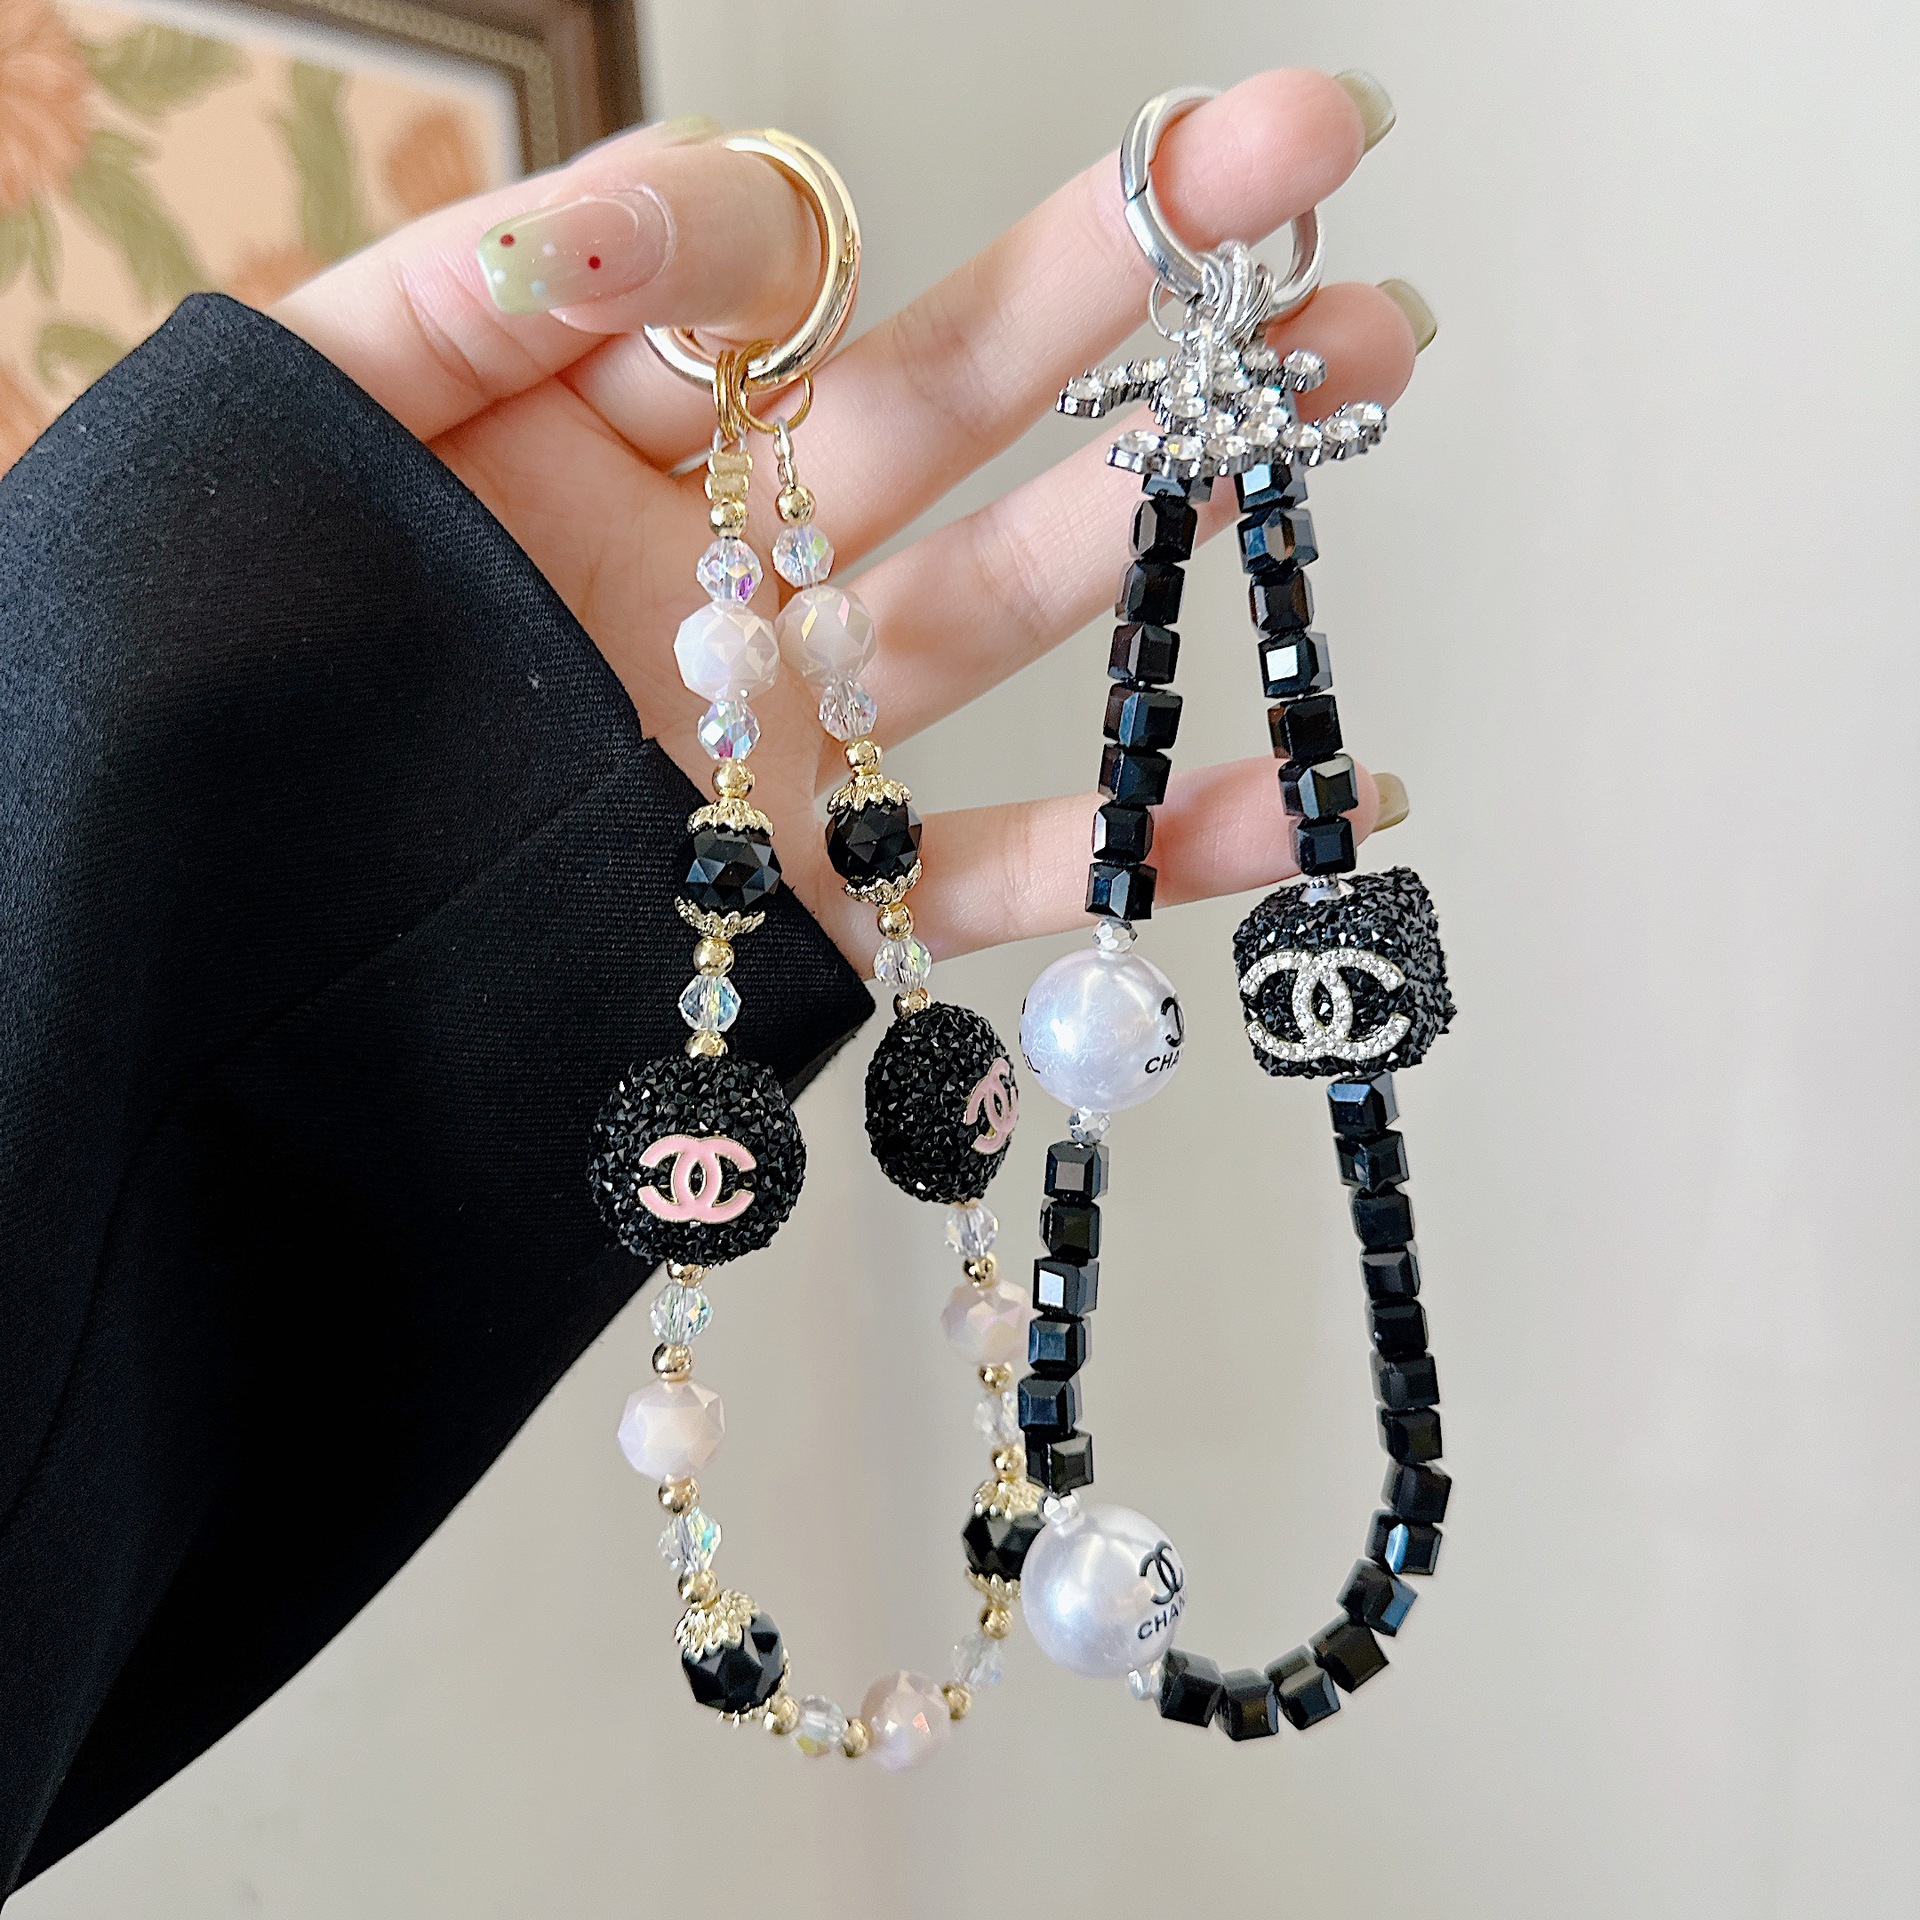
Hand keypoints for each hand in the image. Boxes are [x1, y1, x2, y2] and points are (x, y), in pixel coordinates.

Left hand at [274, 71, 1419, 970]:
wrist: (204, 930)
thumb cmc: (224, 661)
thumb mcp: (313, 417)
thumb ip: (479, 279)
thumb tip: (651, 222)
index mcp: (595, 426)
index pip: (749, 280)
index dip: (766, 249)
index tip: (747, 272)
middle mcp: (719, 561)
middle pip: (951, 398)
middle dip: (1139, 277)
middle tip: (1312, 157)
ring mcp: (784, 731)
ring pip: (1011, 597)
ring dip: (1184, 499)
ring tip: (1353, 363)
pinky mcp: (815, 900)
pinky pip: (1004, 871)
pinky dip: (1153, 846)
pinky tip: (1310, 793)